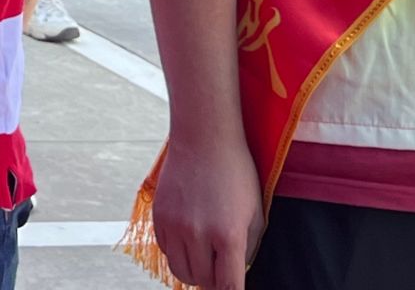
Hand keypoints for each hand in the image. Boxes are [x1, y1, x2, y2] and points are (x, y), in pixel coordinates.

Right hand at [153, 137, 262, 289]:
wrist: (204, 139)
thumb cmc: (236, 174)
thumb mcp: (255, 215)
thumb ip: (246, 250)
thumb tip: (236, 272)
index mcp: (227, 236)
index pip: (228, 287)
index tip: (233, 289)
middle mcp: (197, 234)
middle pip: (202, 282)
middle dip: (214, 281)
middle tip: (221, 269)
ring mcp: (174, 224)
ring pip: (179, 271)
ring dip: (194, 271)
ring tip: (204, 258)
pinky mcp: (158, 215)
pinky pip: (165, 250)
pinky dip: (177, 252)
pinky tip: (190, 238)